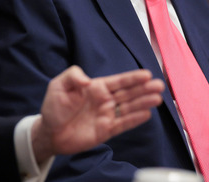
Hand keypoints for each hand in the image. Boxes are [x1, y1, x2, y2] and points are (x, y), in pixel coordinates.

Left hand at [31, 65, 163, 161]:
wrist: (49, 133)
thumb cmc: (54, 107)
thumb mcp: (59, 85)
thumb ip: (73, 76)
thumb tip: (87, 81)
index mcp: (97, 87)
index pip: (119, 81)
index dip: (133, 78)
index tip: (147, 75)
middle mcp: (105, 100)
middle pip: (129, 93)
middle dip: (144, 89)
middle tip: (159, 85)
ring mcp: (107, 115)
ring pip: (129, 108)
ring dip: (143, 103)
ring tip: (158, 99)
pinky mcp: (106, 130)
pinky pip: (123, 124)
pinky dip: (135, 119)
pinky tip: (146, 114)